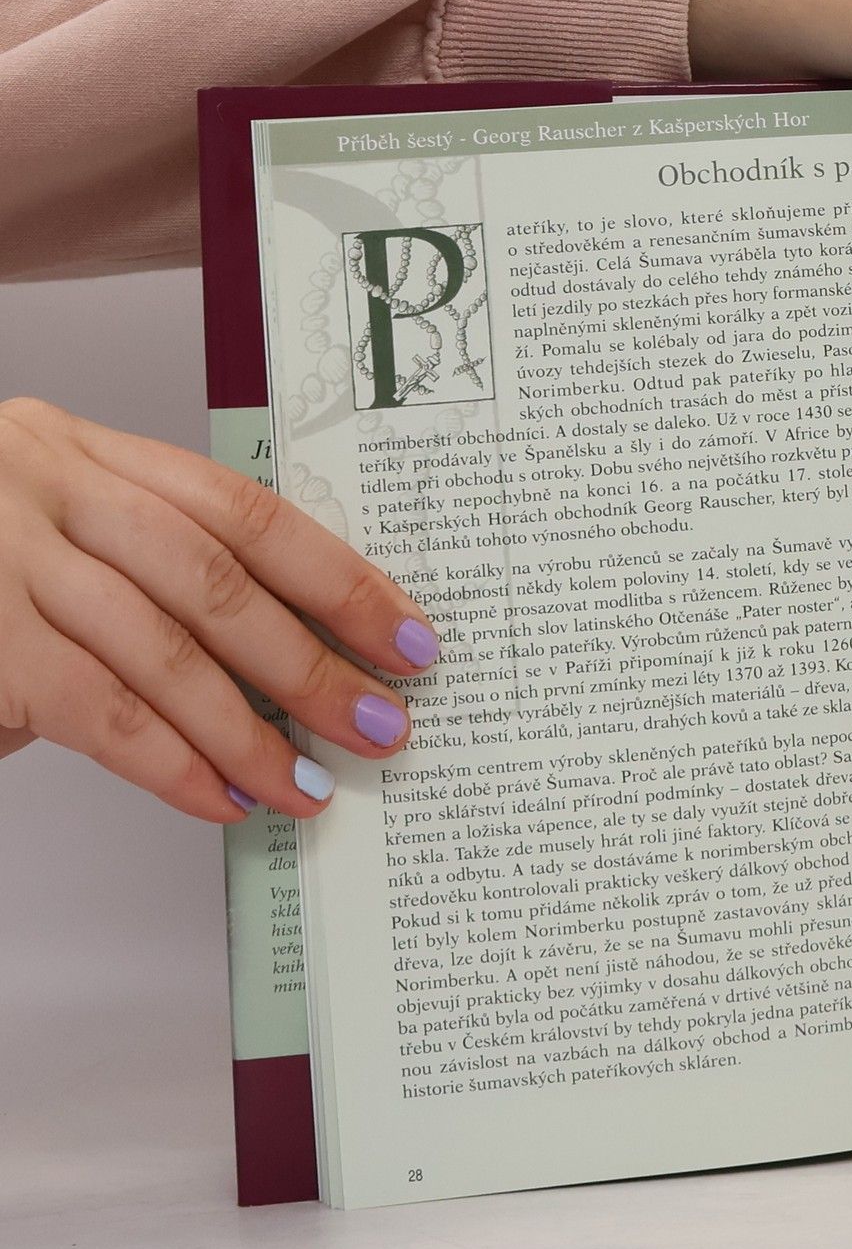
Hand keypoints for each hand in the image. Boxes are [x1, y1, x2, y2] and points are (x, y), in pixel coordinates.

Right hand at [0, 399, 438, 821]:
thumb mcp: (48, 534)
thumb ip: (141, 580)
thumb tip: (272, 673)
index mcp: (85, 451)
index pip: (247, 511)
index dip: (342, 579)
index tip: (410, 637)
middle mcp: (44, 482)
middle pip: (216, 580)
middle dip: (311, 664)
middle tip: (379, 724)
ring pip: (160, 648)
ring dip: (248, 732)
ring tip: (307, 786)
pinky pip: (94, 708)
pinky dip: (169, 762)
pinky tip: (221, 797)